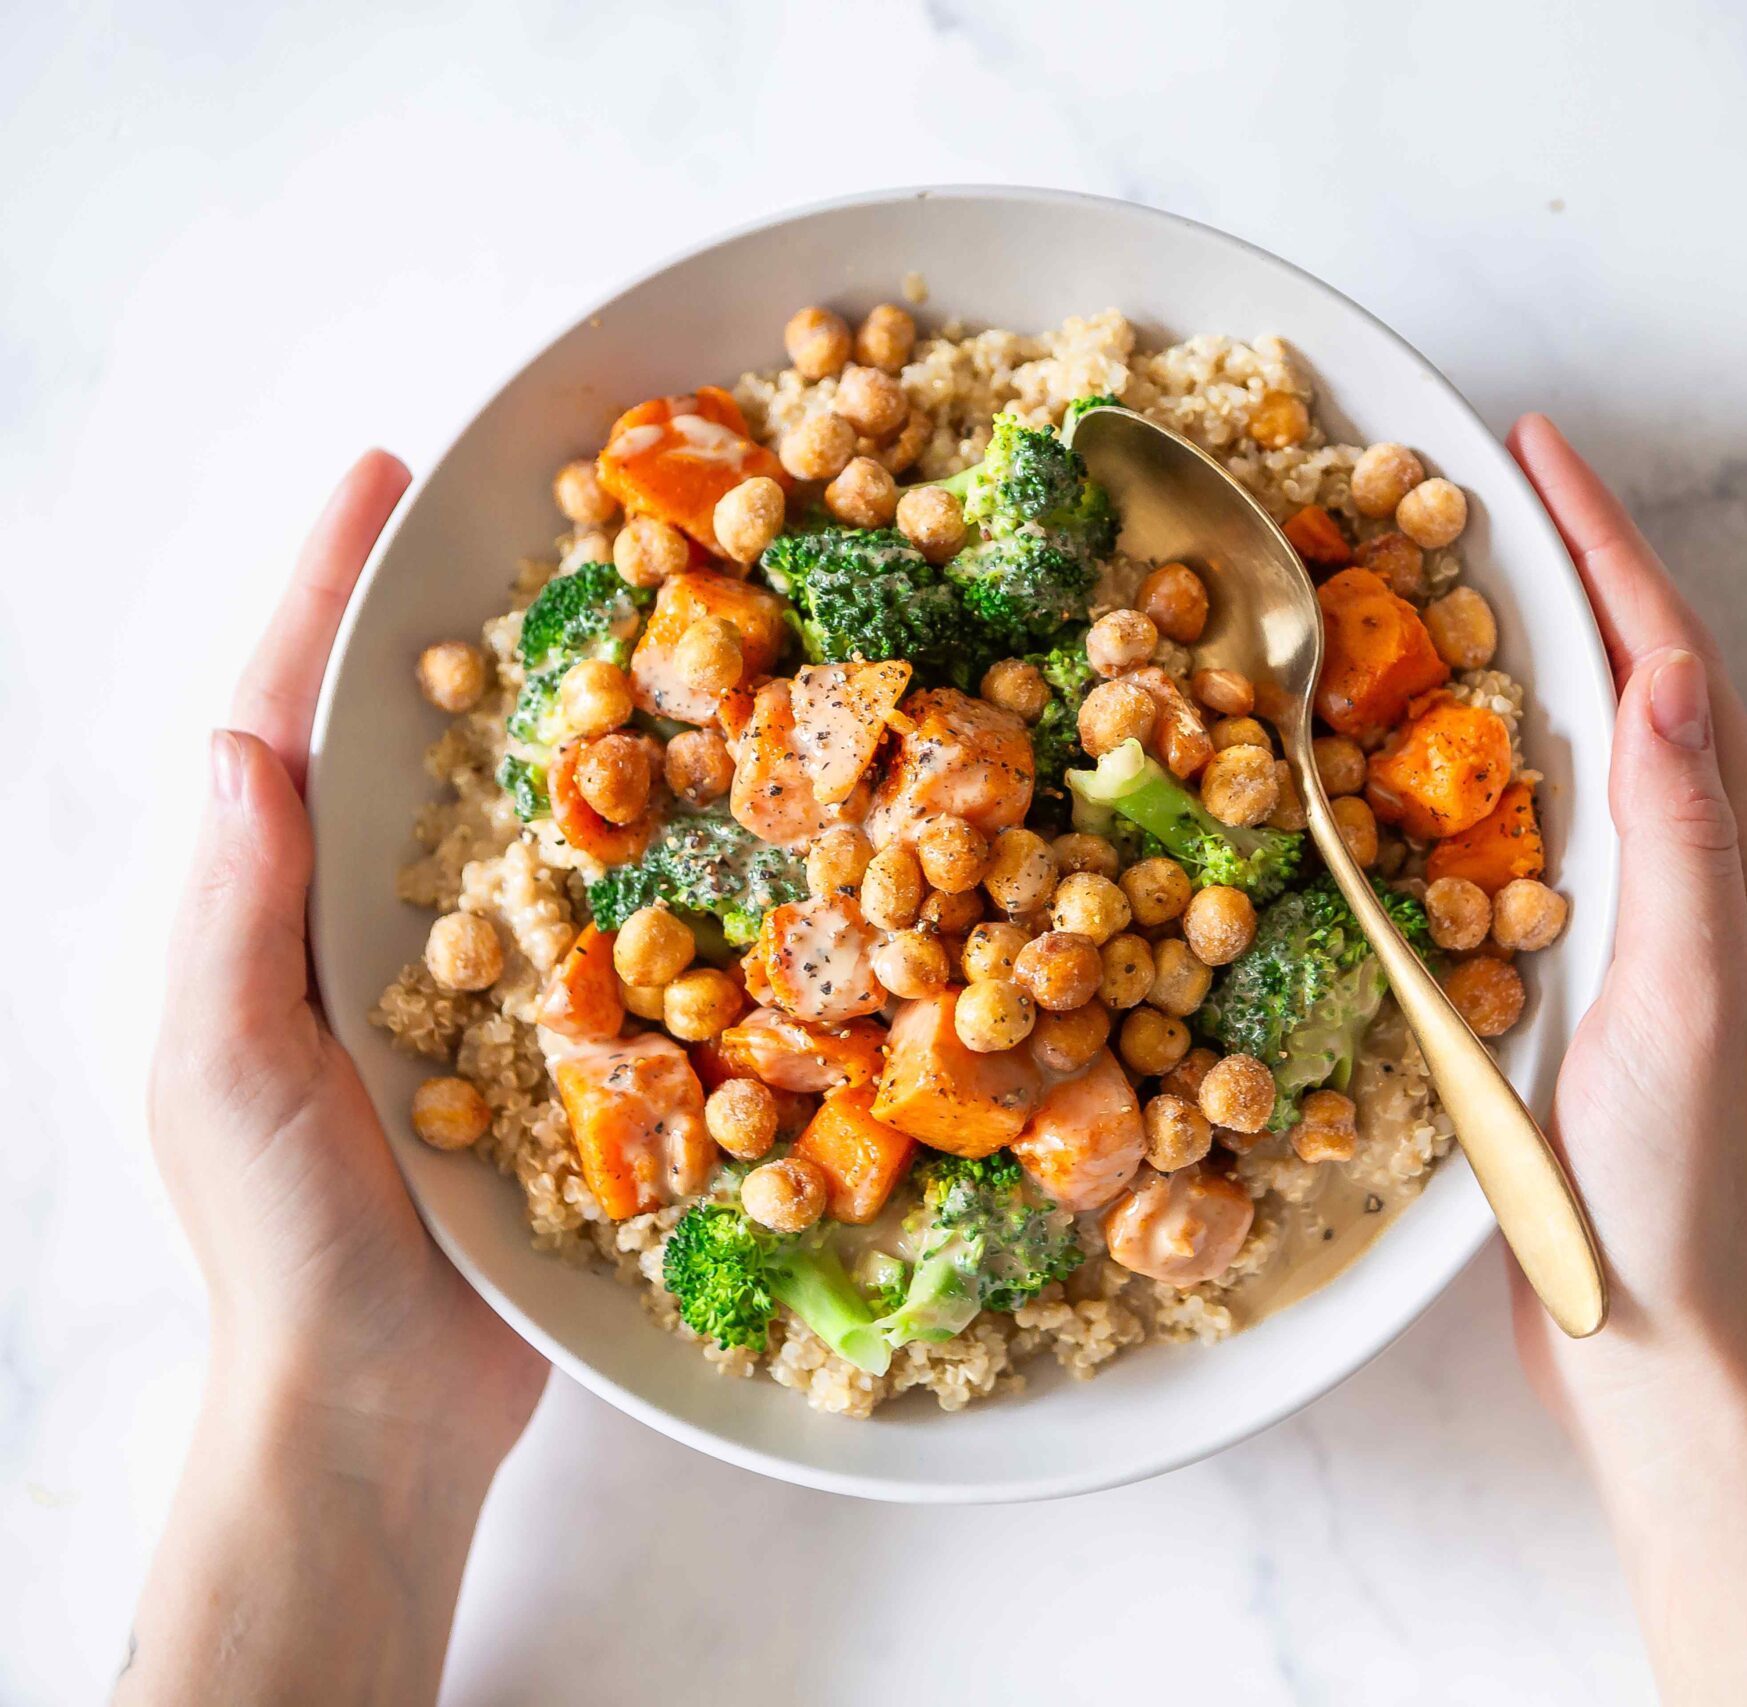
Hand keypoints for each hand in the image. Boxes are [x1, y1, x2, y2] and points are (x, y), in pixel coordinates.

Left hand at [122, 453, 542, 1703]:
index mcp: (275, 913)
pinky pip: (614, 926)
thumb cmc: (284, 1246)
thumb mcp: (226, 1072)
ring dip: (576, 714)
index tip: (381, 475)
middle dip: (460, 618)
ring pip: (525, 818)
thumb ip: (232, 915)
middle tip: (537, 513)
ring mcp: (473, 986)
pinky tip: (719, 798)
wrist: (385, 1412)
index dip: (325, 590)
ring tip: (644, 612)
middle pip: (414, 738)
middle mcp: (373, 927)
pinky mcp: (563, 1051)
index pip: (291, 717)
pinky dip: (655, 850)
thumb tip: (241, 737)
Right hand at [1502, 416, 1746, 1704]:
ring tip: (1472, 576)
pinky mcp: (1609, 981)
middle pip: (1650, 683)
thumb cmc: (1685, 1195)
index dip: (1608, 548)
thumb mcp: (1696, 1005)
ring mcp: (1667, 931)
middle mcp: (1721, 880)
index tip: (1536, 448)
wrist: (1668, 1348)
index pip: (1675, 665)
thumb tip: (1661, 668)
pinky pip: (1565, 828)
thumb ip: (1680, 840)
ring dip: (1549, 650)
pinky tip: (1460, 755)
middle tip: (1495, 482)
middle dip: (1581, 571)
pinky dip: (1516, 756)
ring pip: (1610, 749)